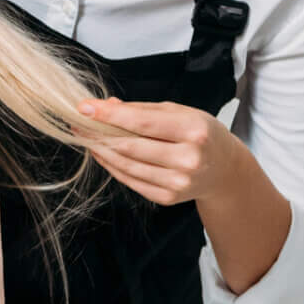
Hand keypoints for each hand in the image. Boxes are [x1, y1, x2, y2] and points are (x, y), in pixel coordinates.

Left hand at [76, 98, 241, 206]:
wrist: (224, 170)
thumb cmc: (201, 134)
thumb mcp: (180, 113)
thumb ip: (142, 109)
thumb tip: (107, 106)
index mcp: (194, 131)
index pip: (143, 122)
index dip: (110, 115)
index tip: (85, 107)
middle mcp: (188, 159)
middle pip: (130, 146)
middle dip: (99, 133)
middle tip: (78, 122)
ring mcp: (178, 182)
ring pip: (126, 165)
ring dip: (101, 150)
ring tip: (86, 136)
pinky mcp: (168, 198)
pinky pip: (131, 180)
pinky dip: (113, 166)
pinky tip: (103, 153)